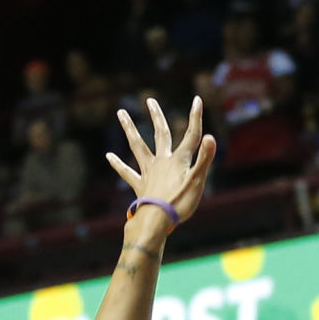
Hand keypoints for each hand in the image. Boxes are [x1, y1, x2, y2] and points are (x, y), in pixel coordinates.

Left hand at [107, 95, 216, 229]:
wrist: (157, 220)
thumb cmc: (180, 203)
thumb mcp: (197, 181)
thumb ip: (204, 158)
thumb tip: (210, 136)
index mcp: (178, 160)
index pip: (191, 136)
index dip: (195, 117)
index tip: (197, 99)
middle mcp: (162, 162)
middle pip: (160, 134)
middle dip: (157, 116)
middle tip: (149, 100)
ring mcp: (149, 172)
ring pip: (138, 145)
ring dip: (130, 128)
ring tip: (120, 113)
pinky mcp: (140, 185)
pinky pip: (127, 172)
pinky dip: (118, 164)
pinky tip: (108, 155)